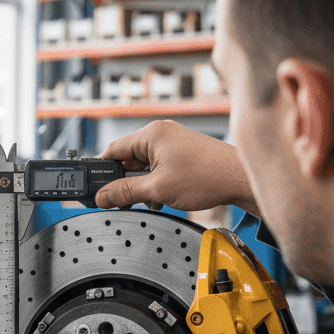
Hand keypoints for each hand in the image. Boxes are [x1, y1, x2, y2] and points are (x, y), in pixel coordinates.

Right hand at [94, 120, 259, 214]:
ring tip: (152, 199)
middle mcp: (161, 133)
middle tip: (122, 200)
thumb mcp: (158, 189)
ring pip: (143, 166)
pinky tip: (164, 196)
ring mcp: (172, 142)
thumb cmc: (208, 177)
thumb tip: (102, 196)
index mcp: (152, 134)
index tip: (92, 188)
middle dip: (124, 182)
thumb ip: (125, 192)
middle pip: (127, 159)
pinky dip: (156, 183)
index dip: (100, 172)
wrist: (241, 179)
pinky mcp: (182, 152)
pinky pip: (157, 167)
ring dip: (142, 185)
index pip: (113, 150)